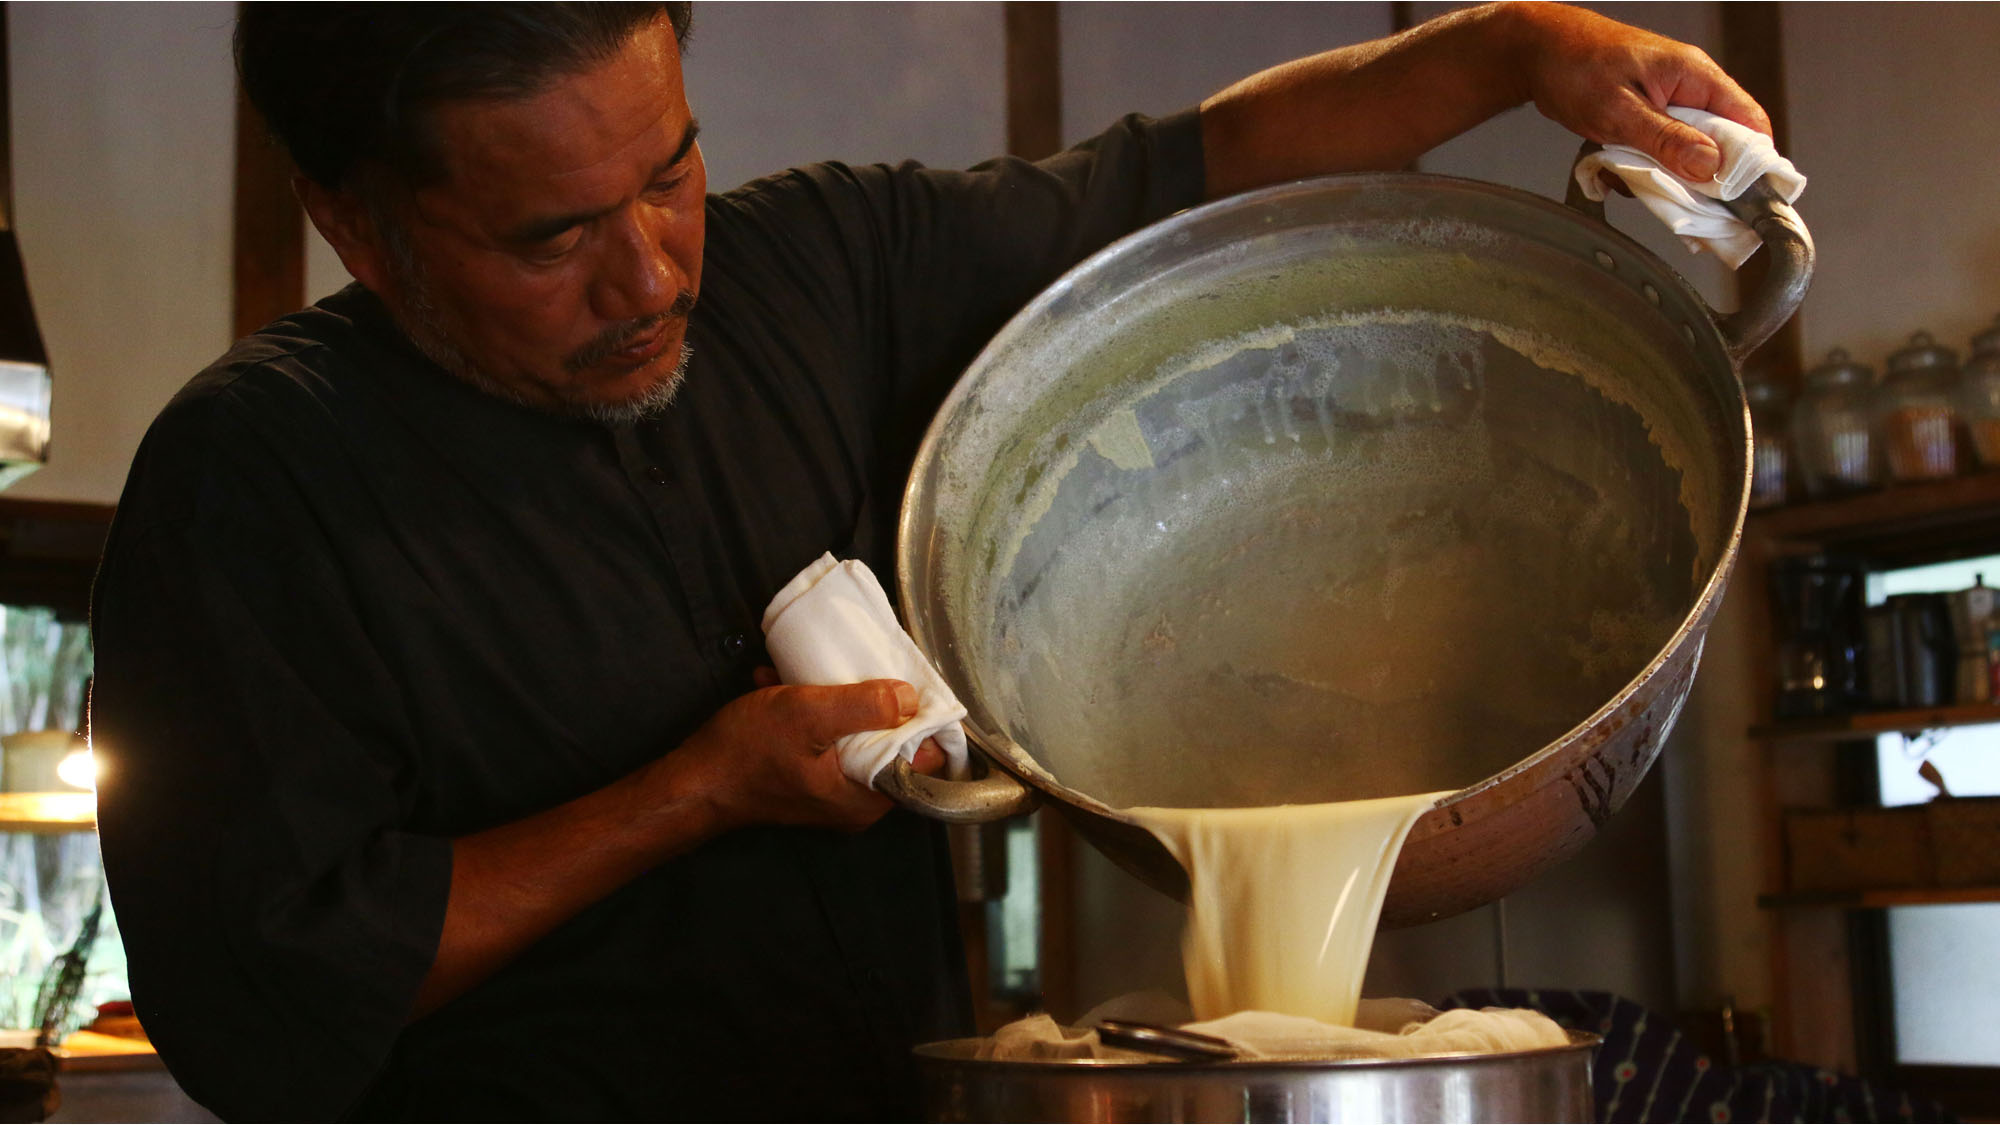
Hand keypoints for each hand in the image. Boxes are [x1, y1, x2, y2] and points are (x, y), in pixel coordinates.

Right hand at [677, 674, 946, 832]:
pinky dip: (811, 713)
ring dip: (836, 701)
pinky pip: (826, 740)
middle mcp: (856, 802)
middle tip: (863, 668)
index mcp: (867, 798)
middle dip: (875, 701)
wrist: (692, 782)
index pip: (926, 759)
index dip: (925, 717)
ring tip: (810, 675)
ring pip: (856, 737)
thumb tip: (910, 697)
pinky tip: (783, 686)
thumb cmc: (745, 754)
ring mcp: (831, 792)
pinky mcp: (808, 779)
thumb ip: (863, 706)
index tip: (914, 681)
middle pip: (892, 744)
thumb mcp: (807, 717)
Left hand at [1508, 2, 1771, 181]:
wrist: (1538, 51)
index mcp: (1696, 76)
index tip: (1739, 200)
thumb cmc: (1574, 64)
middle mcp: (1690, 89)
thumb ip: (1666, 138)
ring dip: (1660, 174)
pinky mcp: (1648, 119)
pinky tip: (1612, 165)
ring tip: (1627, 171)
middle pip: (1721, 145)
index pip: (1749, 122)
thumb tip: (1709, 165)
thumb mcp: (1619, 109)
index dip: (1752, 164)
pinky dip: (1638, 168)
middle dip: (1697, 176)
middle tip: (1669, 191)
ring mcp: (1669, 105)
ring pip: (1686, 154)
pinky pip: (1658, 153)